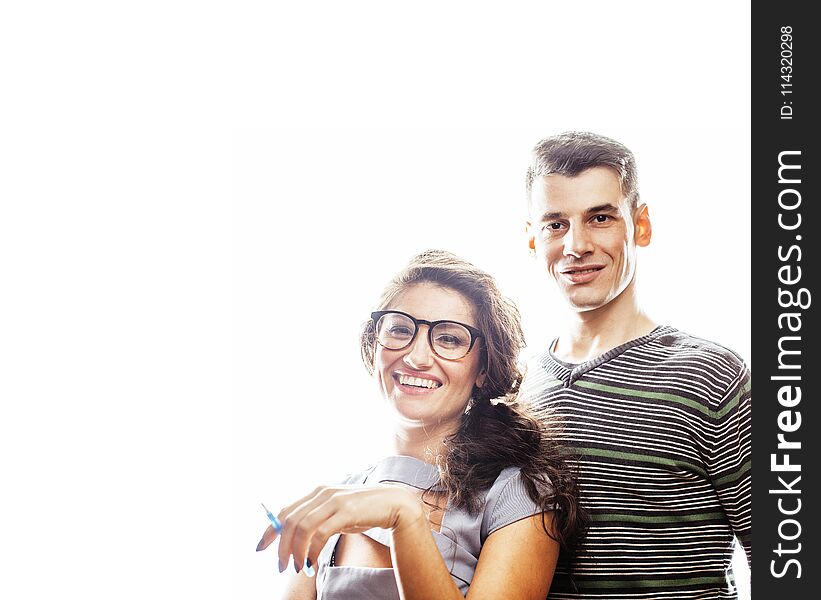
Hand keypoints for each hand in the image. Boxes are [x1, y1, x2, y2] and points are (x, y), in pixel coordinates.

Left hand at [256, 484, 424, 573]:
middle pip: (289, 520)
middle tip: (281, 566)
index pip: (284, 511)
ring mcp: (334, 501)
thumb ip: (317, 519)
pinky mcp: (346, 511)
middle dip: (281, 546)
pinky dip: (312, 550)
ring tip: (298, 567)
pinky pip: (321, 533)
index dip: (269, 530)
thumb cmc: (363, 511)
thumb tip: (293, 538)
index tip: (260, 548)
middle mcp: (322, 493)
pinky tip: (312, 562)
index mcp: (317, 492)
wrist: (394, 504)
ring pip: (302, 527)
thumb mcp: (336, 513)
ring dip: (296, 551)